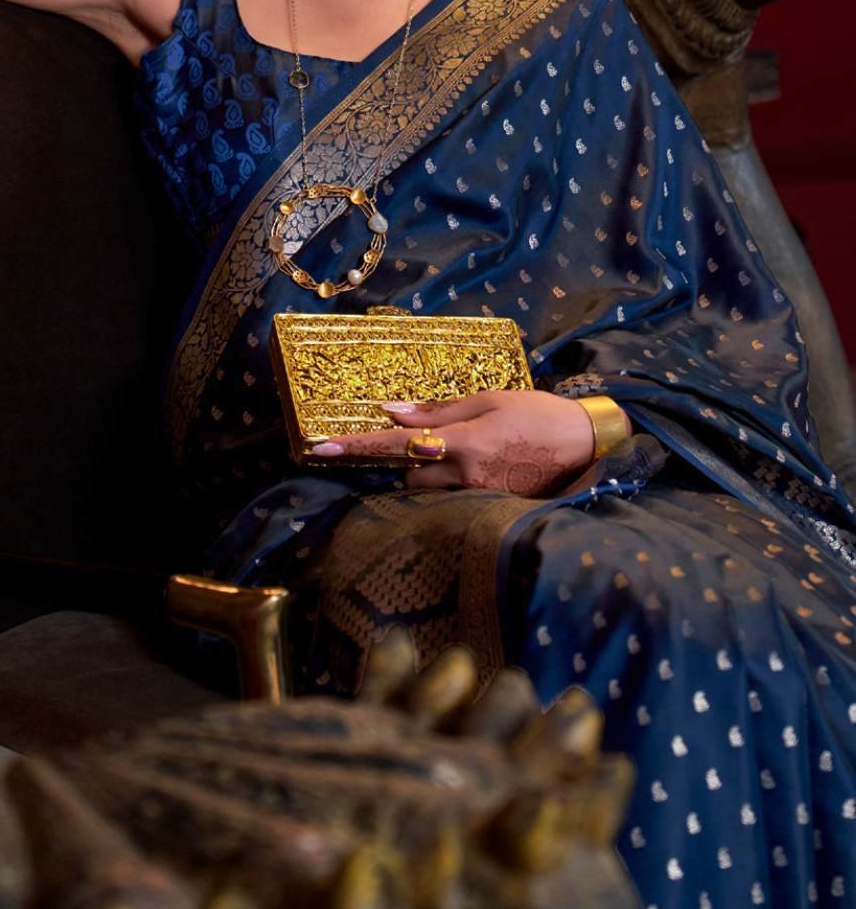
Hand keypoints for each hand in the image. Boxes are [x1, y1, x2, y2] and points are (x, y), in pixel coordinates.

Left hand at [316, 390, 600, 493]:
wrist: (588, 445)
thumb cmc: (538, 414)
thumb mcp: (488, 400)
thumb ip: (438, 411)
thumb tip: (392, 412)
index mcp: (461, 443)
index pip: (397, 445)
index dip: (357, 446)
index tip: (320, 448)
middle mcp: (465, 475)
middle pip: (411, 476)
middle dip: (408, 461)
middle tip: (427, 443)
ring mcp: (480, 496)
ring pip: (431, 492)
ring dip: (429, 475)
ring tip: (459, 455)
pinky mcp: (493, 508)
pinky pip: (456, 501)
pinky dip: (451, 486)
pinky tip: (472, 471)